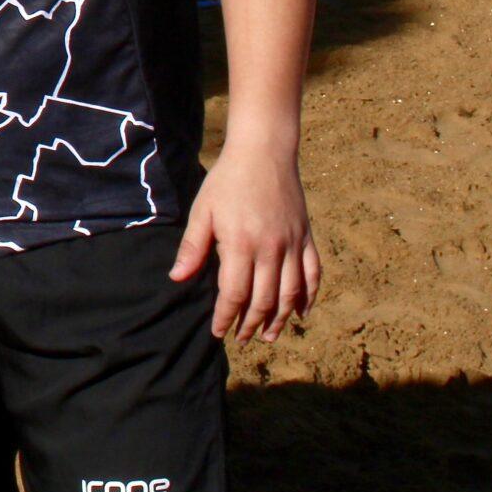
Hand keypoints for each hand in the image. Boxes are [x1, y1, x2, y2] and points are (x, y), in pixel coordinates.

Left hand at [170, 141, 320, 342]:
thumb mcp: (203, 211)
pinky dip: (310, 296)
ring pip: (291, 293)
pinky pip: (313, 273)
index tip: (218, 332)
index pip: (235, 294)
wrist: (264, 152)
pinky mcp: (306, 236)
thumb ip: (193, 247)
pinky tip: (302, 312)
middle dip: (251, 324)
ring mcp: (292, 244)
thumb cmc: (227, 181)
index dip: (226, 317)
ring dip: (280, 319)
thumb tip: (178, 278)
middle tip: (242, 339)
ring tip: (269, 336)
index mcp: (241, 244)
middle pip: (264, 300)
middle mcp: (271, 249)